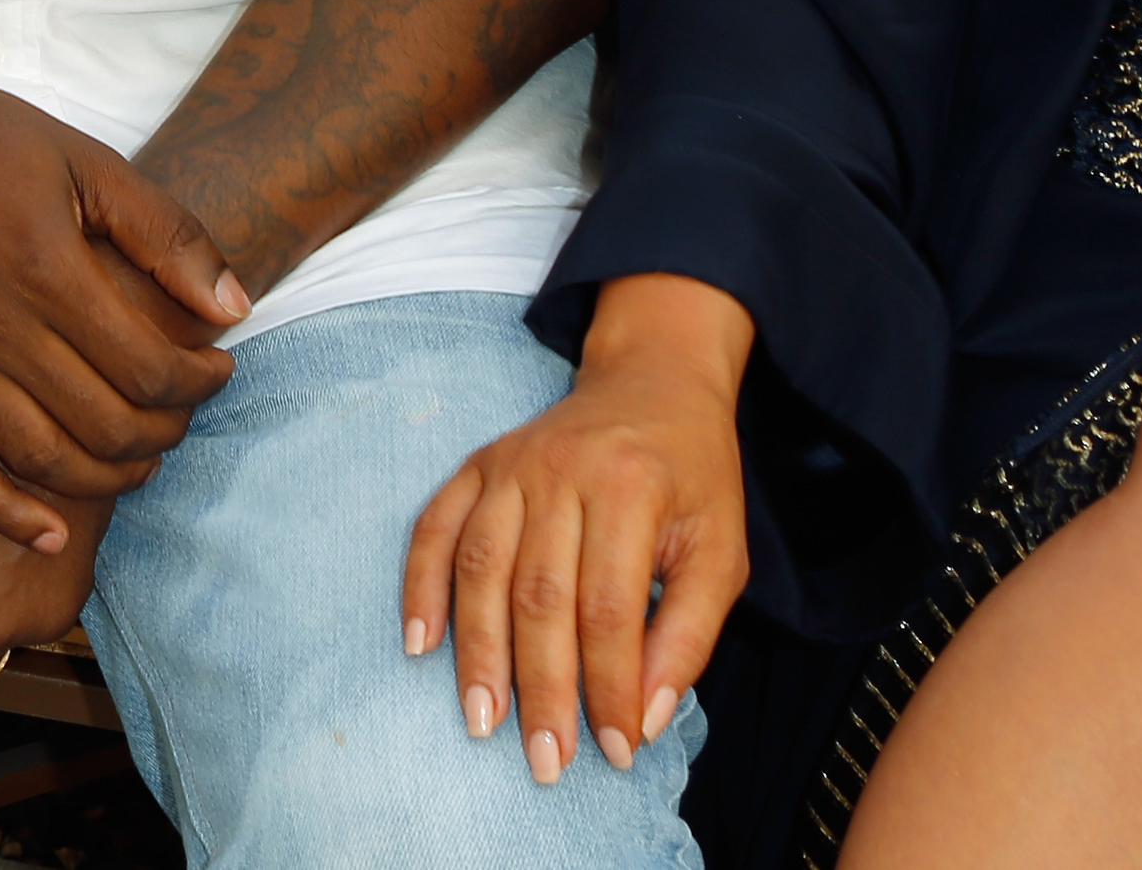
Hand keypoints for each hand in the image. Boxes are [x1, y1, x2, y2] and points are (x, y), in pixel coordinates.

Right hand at [0, 50, 246, 547]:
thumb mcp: (90, 163)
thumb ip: (167, 236)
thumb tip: (236, 308)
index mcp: (48, 270)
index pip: (150, 369)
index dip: (201, 382)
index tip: (218, 367)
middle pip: (105, 425)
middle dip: (166, 431)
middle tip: (184, 410)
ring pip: (42, 460)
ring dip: (107, 477)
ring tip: (141, 460)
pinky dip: (4, 514)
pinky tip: (52, 532)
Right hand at [403, 273, 752, 787]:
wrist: (653, 380)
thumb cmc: (693, 476)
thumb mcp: (721, 550)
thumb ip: (689, 634)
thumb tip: (643, 719)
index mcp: (631, 488)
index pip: (609, 608)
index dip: (609, 686)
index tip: (615, 751)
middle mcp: (563, 470)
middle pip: (540, 595)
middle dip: (540, 688)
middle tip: (545, 761)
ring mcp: (512, 463)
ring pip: (482, 567)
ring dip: (477, 652)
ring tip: (483, 722)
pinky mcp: (479, 463)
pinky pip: (436, 526)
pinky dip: (421, 585)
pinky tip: (420, 643)